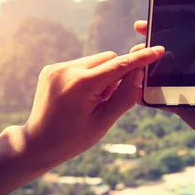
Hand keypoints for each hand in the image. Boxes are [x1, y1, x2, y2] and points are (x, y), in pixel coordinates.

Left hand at [15, 47, 164, 169]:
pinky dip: (89, 76)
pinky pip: (82, 64)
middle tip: (108, 98)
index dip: (141, 58)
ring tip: (92, 100)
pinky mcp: (52, 69)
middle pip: (108, 58)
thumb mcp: (104, 121)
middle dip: (117, 74)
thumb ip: (125, 95)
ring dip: (103, 75)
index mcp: (82, 84)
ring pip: (96, 60)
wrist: (36, 144)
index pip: (120, 65)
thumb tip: (139, 73)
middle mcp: (67, 69)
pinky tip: (81, 97)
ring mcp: (57, 67)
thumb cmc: (72, 138)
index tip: (158, 49)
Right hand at [131, 0, 194, 134]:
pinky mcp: (176, 102)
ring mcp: (182, 85)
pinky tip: (129, 88)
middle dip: (143, 52)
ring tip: (129, 68)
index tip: (139, 26)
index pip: (172, 35)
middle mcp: (189, 67)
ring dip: (140, 71)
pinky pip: (156, 97)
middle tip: (133, 50)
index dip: (155, 29)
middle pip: (160, 56)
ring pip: (155, 76)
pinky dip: (143, 94)